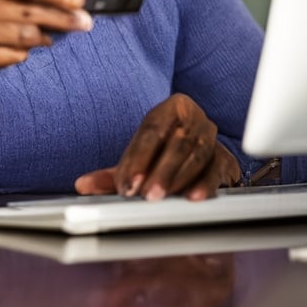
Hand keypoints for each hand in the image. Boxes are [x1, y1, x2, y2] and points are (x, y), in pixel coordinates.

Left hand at [74, 94, 240, 200]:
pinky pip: (215, 171)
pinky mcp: (224, 159)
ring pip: (197, 156)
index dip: (138, 158)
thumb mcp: (139, 157)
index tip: (126, 184)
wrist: (199, 149)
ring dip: (177, 179)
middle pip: (177, 142)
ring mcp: (212, 138)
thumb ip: (112, 172)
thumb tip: (83, 185)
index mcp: (171, 108)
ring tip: (160, 198)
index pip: (152, 130)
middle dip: (159, 171)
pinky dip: (204, 185)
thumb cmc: (164, 150)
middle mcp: (195, 118)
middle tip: (144, 194)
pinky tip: (192, 198)